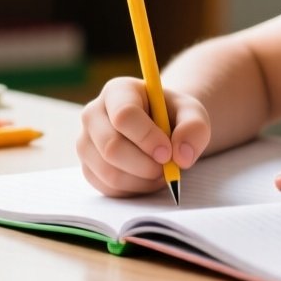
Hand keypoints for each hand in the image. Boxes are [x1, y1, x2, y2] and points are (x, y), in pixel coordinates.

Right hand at [78, 76, 209, 197]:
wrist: (159, 129)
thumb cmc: (173, 116)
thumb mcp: (192, 113)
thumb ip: (194, 127)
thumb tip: (181, 155)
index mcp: (118, 91)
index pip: (124, 115)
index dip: (147, 137)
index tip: (168, 151)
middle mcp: (93, 114)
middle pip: (112, 147)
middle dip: (146, 165)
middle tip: (168, 167)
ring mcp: (86, 142)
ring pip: (109, 172)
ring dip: (143, 180)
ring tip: (162, 171)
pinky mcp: (88, 167)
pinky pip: (109, 188)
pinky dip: (134, 189)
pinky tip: (149, 178)